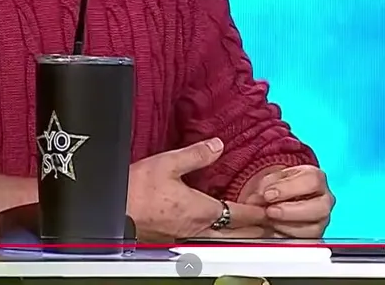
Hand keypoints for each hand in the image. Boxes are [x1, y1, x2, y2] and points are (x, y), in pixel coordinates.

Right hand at [127, 138, 267, 240]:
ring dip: (237, 232)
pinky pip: (205, 237)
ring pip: (221, 237)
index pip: (240, 214)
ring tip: (250, 226)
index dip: (258, 212)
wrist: (113, 213)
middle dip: (255, 228)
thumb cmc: (135, 193)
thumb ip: (196, 155)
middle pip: (235, 233)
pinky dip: (218, 232)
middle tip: (270, 223)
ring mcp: (186, 236)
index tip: (272, 210)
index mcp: (203, 211)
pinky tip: (216, 226)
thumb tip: (217, 145)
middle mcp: (198, 228)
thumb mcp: (167, 164)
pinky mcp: (174, 239)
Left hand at [242, 165, 332, 237]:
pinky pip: (303, 243)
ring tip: (268, 221)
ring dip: (285, 226)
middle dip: (290, 211)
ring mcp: (320, 222)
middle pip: (320, 208)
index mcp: (315, 179)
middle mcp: (323, 201)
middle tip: (269, 211)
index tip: (268, 194)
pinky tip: (272, 231)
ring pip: (313, 229)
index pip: (312, 181)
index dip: (288, 188)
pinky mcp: (312, 238)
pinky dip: (284, 238)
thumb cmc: (275, 186)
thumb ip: (265, 185)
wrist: (272, 200)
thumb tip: (259, 197)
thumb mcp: (269, 179)